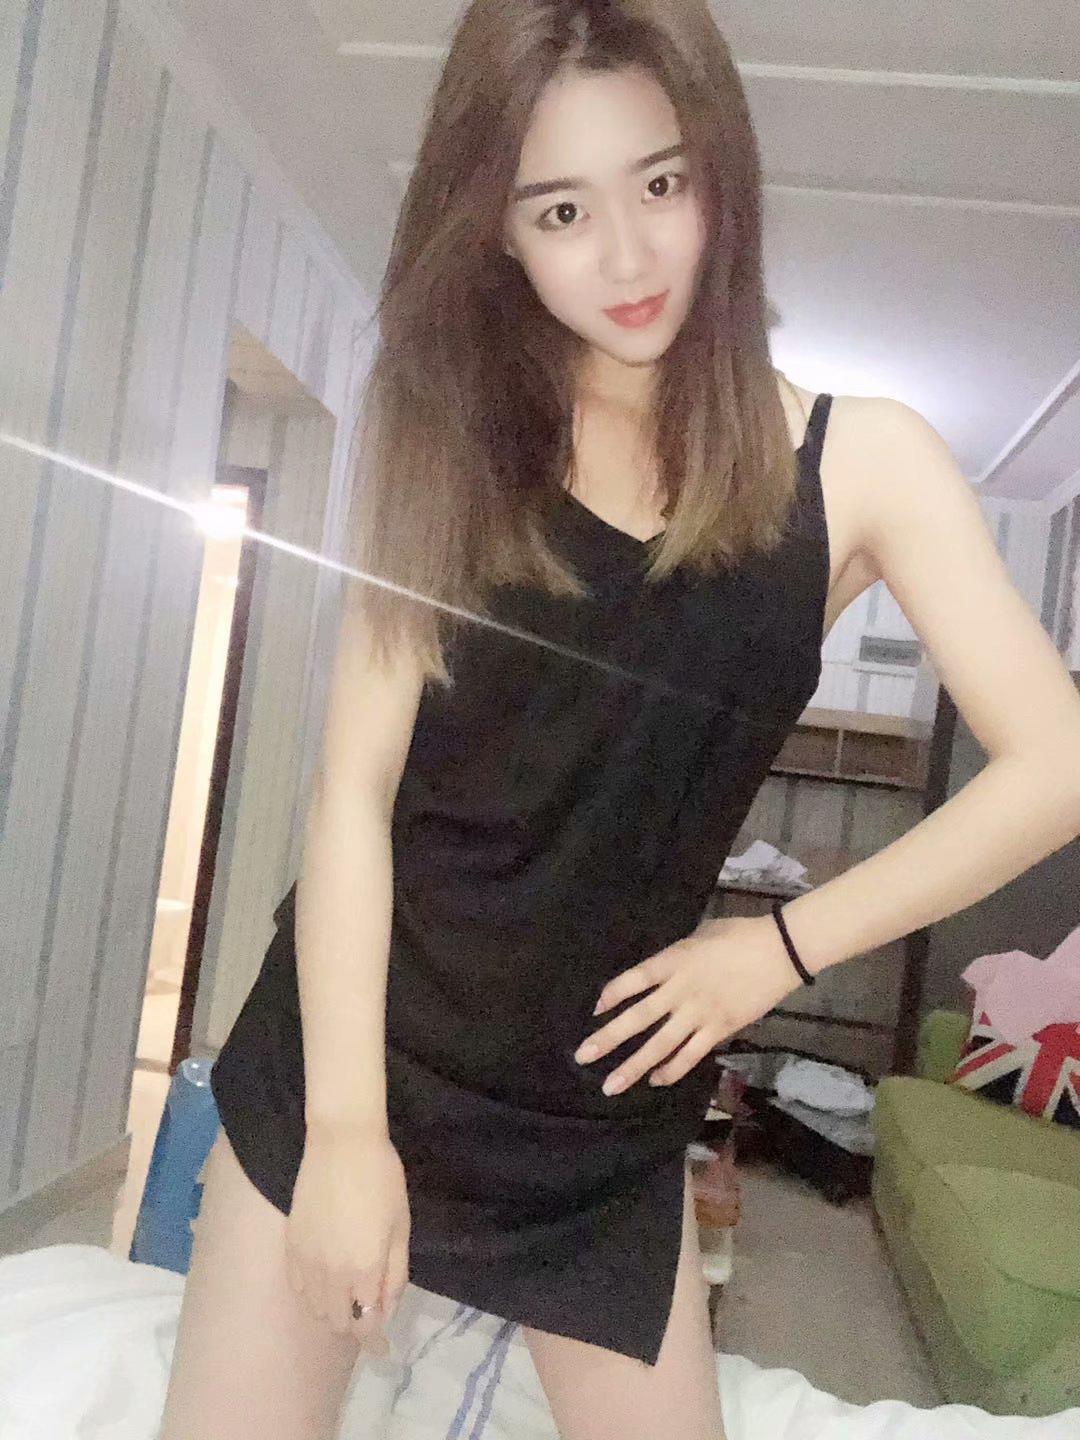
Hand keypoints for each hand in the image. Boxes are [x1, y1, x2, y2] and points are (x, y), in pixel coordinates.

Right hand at [285, 1126, 410, 1354]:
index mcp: (366, 1269)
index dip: (375, 1343)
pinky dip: (312, 1295)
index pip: (367, 1325)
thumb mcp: (401, 1226)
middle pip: (339, 1323)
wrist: (341, 1143)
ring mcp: (307, 1261)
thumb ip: (395, 1273)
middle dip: (356, 1325)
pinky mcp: (291, 1246)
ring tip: (348, 1294)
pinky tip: (324, 1282)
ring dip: (334, 1311)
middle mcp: (332, 1274)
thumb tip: (386, 1310)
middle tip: (369, 1310)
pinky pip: (298, 1289)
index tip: (383, 1350)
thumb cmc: (382, 1179)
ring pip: (316, 1309)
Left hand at [573, 914, 804, 1094]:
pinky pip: (690, 1055)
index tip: (595, 1009)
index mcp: (674, 960)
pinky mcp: (720, 1029)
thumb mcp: (699, 935)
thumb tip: (658, 972)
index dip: (612, 994)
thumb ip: (675, 957)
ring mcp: (699, 1012)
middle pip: (638, 1017)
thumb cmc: (738, 934)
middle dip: (608, 1039)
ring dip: (633, 1066)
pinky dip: (671, 1069)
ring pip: (660, 1045)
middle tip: (582, 1056)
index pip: (634, 980)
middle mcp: (680, 989)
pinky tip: (655, 1080)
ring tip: (610, 1085)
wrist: (780, 950)